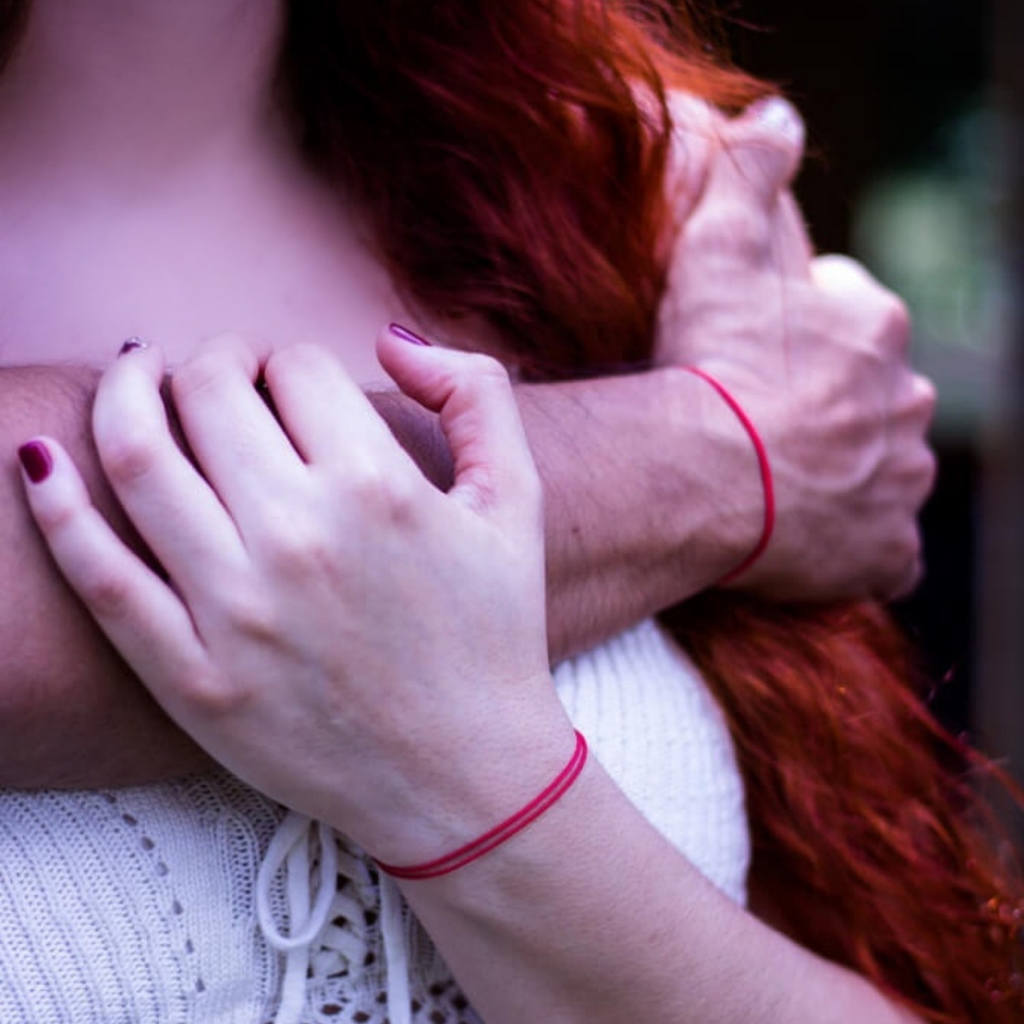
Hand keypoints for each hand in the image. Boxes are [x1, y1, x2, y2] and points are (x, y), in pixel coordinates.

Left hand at [19, 332, 575, 863]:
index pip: (298, 370)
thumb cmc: (494, 634)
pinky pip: (100, 575)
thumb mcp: (518, 503)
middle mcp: (301, 539)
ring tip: (135, 378)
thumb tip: (390, 338)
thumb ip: (476, 394)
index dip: (292, 363)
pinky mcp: (192, 680)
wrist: (468, 779)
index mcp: (380, 489)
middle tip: (219, 375)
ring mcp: (238, 613)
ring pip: (139, 459)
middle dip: (211, 361)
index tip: (291, 386)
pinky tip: (39, 460)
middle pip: (210, 393)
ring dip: (124, 395)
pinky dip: (56, 506)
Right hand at [657, 98, 935, 600]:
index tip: (761, 348)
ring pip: (887, 468)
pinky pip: (887, 552)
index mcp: (876, 327)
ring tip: (784, 484)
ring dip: (849, 472)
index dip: (806, 326)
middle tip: (765, 420)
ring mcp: (900, 481)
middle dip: (833, 401)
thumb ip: (750, 173)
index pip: (856, 311)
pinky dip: (861, 548)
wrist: (708, 471)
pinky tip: (818, 545)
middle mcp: (907, 400)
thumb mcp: (718, 246)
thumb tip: (780, 113)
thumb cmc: (712, 361)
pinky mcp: (885, 552)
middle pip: (875, 392)